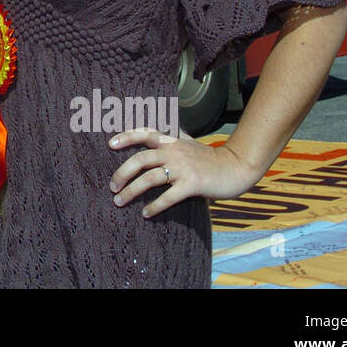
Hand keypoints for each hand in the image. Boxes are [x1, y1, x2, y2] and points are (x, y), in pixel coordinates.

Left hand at [107, 128, 261, 217]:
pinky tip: (146, 213)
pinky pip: (168, 197)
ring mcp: (183, 168)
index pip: (146, 133)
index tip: (110, 144)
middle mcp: (174, 152)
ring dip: (131, 191)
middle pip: (140, 159)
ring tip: (120, 201)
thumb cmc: (210, 159)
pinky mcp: (192, 184)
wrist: (236, 167)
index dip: (127, 137)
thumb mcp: (188, 143)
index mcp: (172, 140)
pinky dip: (154, 206)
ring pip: (150, 179)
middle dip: (122, 173)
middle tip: (112, 186)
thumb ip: (172, 140)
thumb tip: (153, 139)